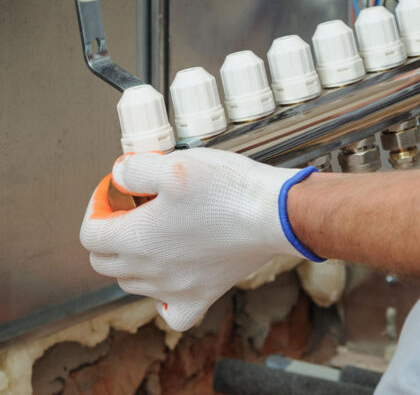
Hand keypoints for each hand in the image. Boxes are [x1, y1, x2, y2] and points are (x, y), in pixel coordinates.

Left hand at [80, 149, 320, 330]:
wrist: (274, 215)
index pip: (91, 233)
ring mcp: (174, 288)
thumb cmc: (229, 188)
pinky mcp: (202, 295)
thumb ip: (137, 168)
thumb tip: (119, 175)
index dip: (97, 207)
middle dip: (109, 233)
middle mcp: (150, 270)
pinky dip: (161, 298)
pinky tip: (171, 277)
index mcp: (137, 238)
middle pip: (105, 261)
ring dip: (132, 259)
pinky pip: (168, 311)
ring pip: (132, 283)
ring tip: (154, 232)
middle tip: (132, 208)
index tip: (115, 192)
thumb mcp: (176, 163)